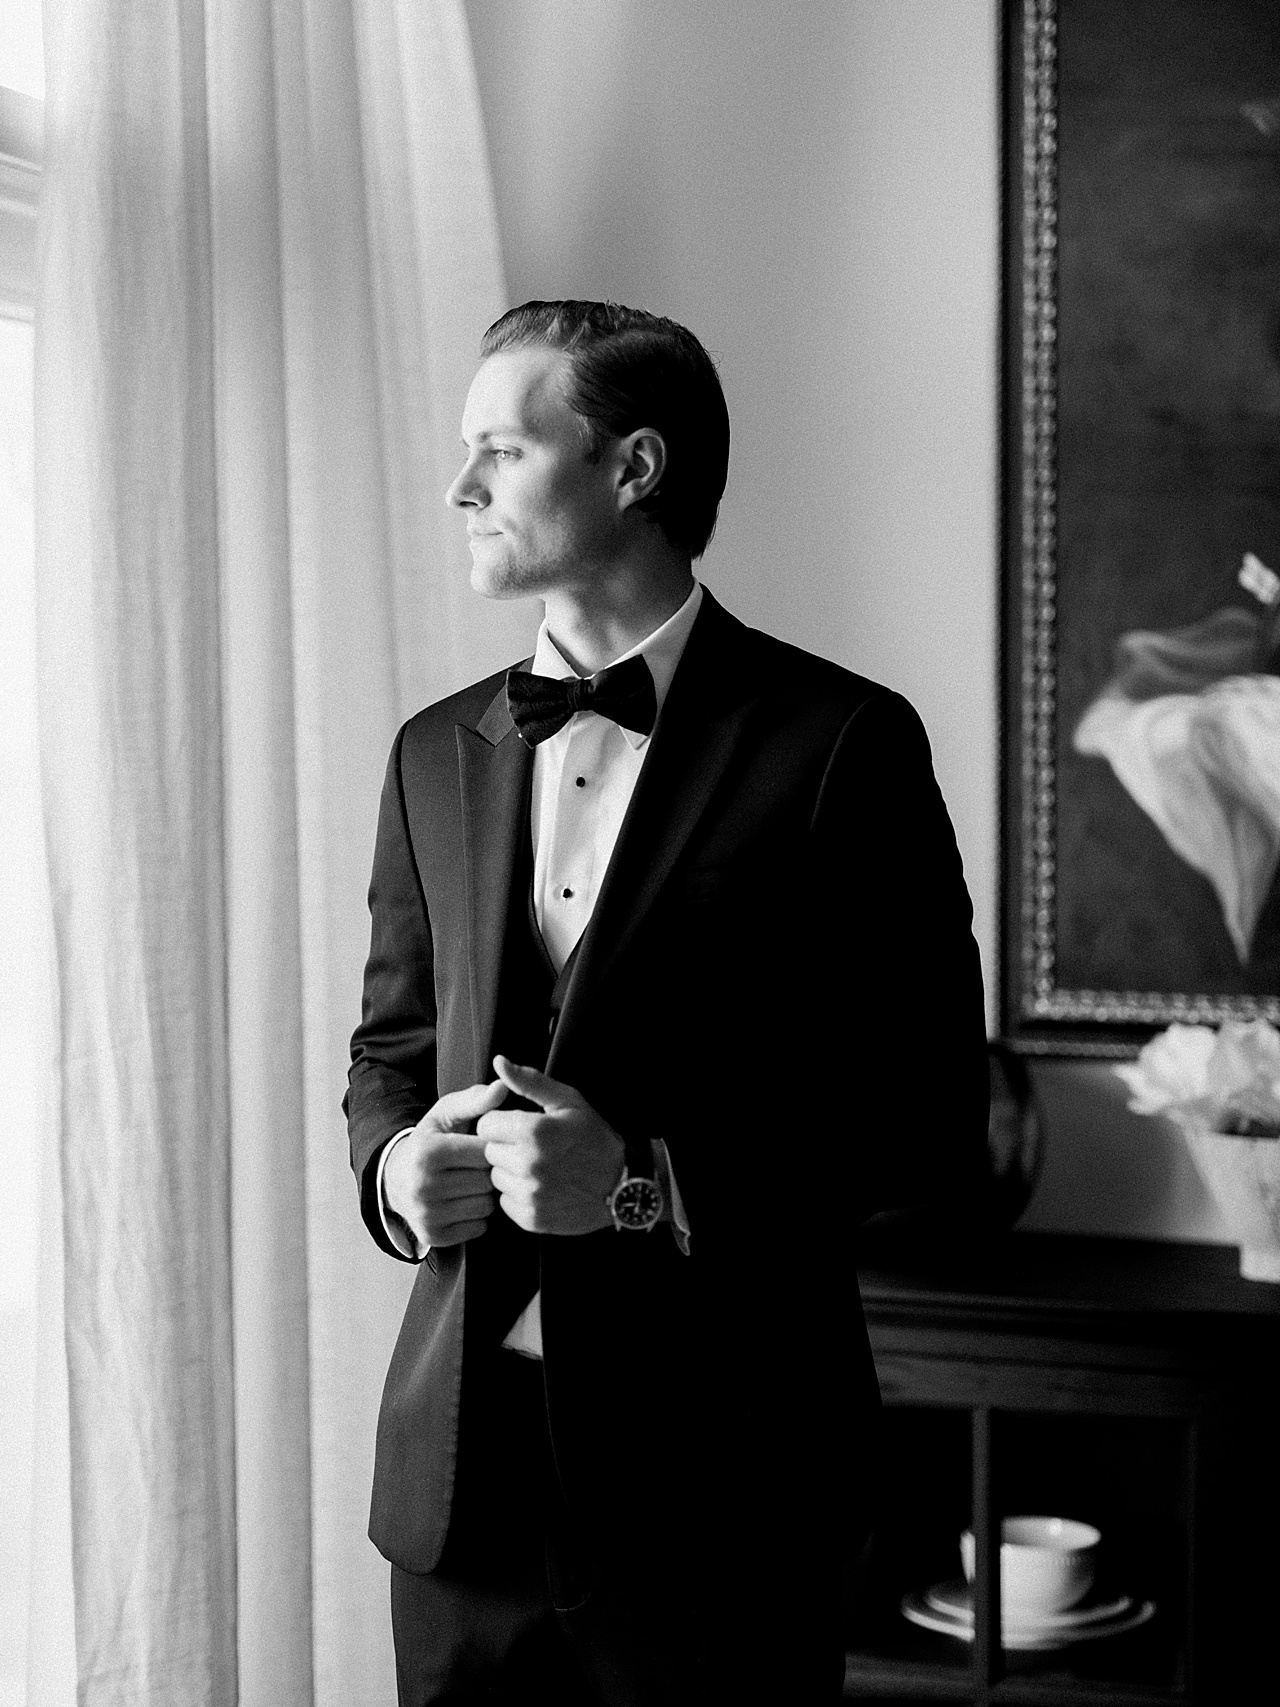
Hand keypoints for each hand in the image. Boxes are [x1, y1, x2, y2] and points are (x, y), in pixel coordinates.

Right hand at [383, 1080, 506, 1248]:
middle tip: (477, 1166)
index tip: (485, 1145)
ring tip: (471, 1182)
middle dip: (489, 1172)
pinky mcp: (432, 1236)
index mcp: (428, 1152)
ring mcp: (426, 1214)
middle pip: (487, 1180)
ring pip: (485, 1206)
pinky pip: (478, 1227)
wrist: (396, 1178)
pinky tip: (464, 1202)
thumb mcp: (446, 1115)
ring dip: (485, 1195)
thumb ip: (475, 1100)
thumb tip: (503, 1086)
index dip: (491, 1147)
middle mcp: (423, 1186)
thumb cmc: (430, 1141)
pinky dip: (477, 1216)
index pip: (485, 1152)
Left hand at [477, 1055, 626, 1234]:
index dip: (501, 1123)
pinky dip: (518, 1195)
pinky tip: (541, 1187)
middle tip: (533, 1147)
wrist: (623, 1185)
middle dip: (505, 1146)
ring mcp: (530, 1194)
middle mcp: (528, 1164)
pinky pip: (505, 1202)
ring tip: (538, 1167)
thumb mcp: (568, 1101)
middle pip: (488, 1151)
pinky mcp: (532, 1218)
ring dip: (510, 1171)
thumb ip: (529, 1082)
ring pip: (496, 1178)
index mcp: (534, 1132)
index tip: (517, 1126)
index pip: (485, 1124)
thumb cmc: (595, 1139)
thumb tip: (499, 1062)